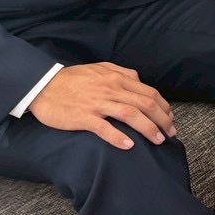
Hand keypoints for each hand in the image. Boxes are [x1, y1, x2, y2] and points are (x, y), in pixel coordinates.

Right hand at [29, 63, 175, 150]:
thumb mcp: (101, 68)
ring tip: (158, 140)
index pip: (149, 93)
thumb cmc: (73, 78)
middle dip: (163, 120)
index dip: (164, 107)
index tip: (170, 119)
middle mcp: (112, 90)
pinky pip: (104, 128)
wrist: (43, 85)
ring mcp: (98, 103)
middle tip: (171, 134)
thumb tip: (139, 80)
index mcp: (118, 78)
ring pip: (131, 115)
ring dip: (148, 129)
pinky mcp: (84, 117)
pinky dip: (119, 137)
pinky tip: (129, 146)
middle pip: (146, 104)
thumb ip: (122, 73)